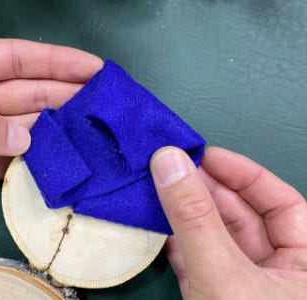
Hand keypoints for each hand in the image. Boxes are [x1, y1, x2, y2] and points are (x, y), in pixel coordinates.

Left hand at [0, 39, 101, 214]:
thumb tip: (24, 140)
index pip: (15, 59)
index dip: (56, 61)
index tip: (93, 67)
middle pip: (28, 94)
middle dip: (65, 96)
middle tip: (103, 104)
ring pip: (26, 131)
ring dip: (57, 133)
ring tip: (92, 135)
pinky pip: (12, 165)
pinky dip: (36, 165)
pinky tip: (61, 163)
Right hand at [150, 146, 306, 298]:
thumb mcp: (223, 273)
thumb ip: (197, 219)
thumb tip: (170, 163)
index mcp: (304, 264)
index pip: (281, 203)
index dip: (244, 174)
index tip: (206, 156)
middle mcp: (273, 271)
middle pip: (240, 216)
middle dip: (204, 190)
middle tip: (172, 168)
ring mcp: (238, 284)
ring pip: (211, 236)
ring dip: (183, 213)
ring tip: (159, 187)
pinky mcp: (208, 295)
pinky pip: (192, 258)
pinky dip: (173, 241)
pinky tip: (155, 222)